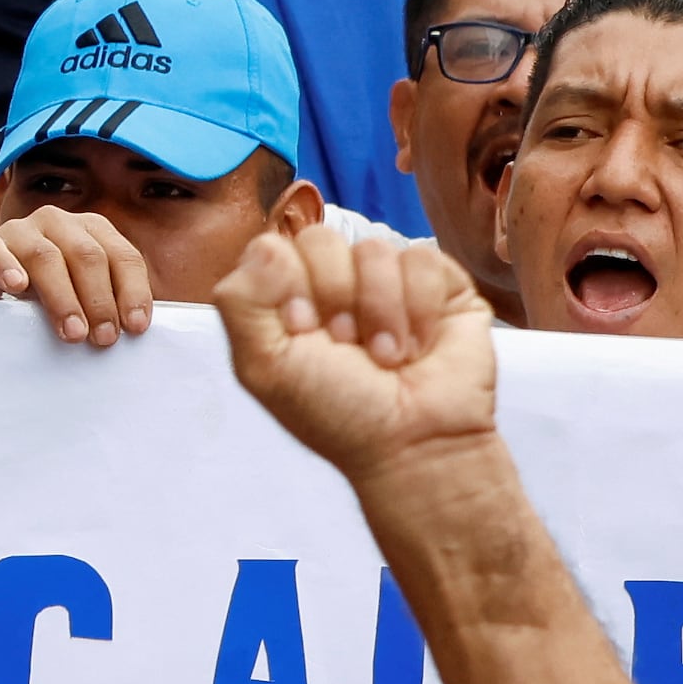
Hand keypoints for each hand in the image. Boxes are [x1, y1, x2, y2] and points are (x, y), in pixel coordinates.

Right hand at [0, 206, 162, 348]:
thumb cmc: (46, 302)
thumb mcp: (83, 298)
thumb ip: (108, 305)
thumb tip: (136, 331)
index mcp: (91, 230)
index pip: (123, 256)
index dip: (133, 291)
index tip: (135, 327)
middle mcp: (58, 222)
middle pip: (87, 256)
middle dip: (99, 300)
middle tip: (102, 338)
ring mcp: (20, 230)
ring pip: (46, 256)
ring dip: (62, 297)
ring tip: (71, 332)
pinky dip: (6, 267)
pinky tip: (15, 286)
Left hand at [218, 224, 498, 482]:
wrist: (413, 444)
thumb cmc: (337, 412)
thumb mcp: (264, 366)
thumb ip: (241, 302)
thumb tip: (266, 245)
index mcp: (287, 294)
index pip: (274, 247)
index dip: (288, 287)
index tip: (302, 331)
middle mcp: (335, 280)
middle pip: (321, 239)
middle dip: (334, 299)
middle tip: (346, 345)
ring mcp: (388, 279)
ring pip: (373, 249)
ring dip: (379, 312)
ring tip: (386, 355)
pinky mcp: (441, 284)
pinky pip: (423, 260)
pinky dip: (419, 310)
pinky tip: (418, 346)